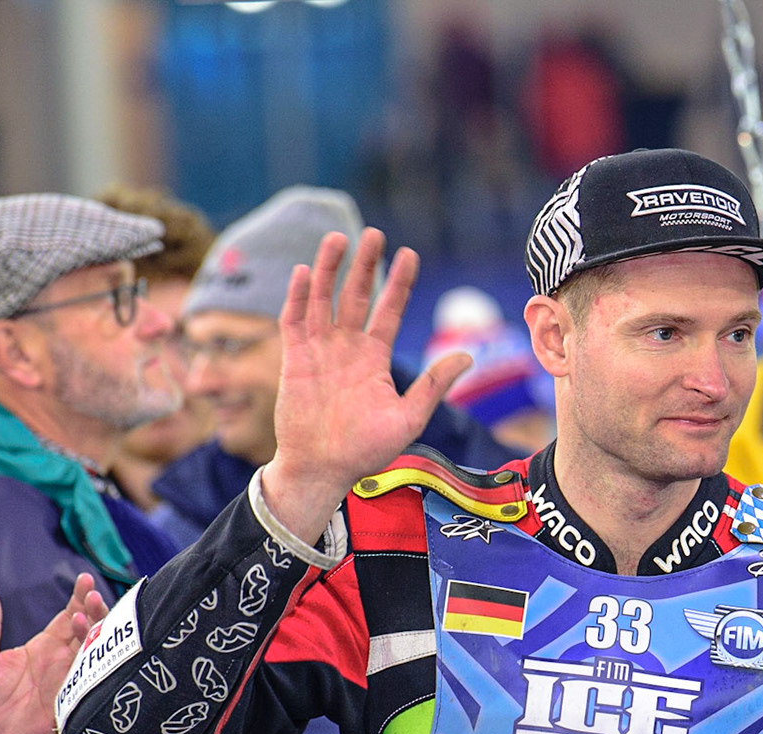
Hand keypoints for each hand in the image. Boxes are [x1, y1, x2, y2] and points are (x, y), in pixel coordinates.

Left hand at [0, 573, 107, 733]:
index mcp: (44, 649)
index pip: (68, 617)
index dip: (79, 598)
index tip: (84, 578)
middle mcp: (61, 661)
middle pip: (89, 629)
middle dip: (94, 608)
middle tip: (91, 589)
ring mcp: (68, 679)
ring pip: (93, 650)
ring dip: (95, 629)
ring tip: (87, 608)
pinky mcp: (68, 697)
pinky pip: (86, 674)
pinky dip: (88, 656)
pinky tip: (83, 637)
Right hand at [258, 228, 473, 543]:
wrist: (323, 470)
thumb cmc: (366, 451)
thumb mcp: (408, 418)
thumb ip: (433, 385)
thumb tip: (469, 356)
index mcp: (374, 359)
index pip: (388, 310)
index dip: (398, 283)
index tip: (410, 255)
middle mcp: (347, 348)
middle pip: (357, 296)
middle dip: (365, 265)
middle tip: (375, 233)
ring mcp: (319, 351)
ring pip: (323, 299)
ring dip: (329, 269)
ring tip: (338, 239)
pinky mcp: (293, 359)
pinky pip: (295, 320)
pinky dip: (298, 296)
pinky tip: (305, 271)